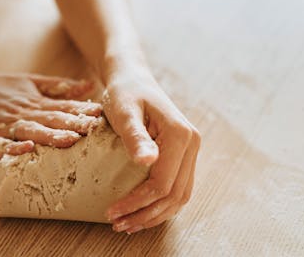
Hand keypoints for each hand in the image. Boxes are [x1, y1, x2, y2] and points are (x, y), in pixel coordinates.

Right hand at [0, 63, 101, 160]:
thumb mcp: (29, 82)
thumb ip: (59, 86)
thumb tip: (90, 85)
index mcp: (34, 102)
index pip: (63, 107)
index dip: (83, 112)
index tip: (105, 115)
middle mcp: (21, 113)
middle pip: (50, 119)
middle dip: (75, 125)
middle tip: (96, 130)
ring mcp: (2, 127)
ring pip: (29, 131)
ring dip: (50, 136)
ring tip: (70, 140)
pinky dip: (12, 148)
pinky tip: (26, 149)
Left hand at [103, 66, 200, 232]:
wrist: (133, 80)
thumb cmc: (125, 93)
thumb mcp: (124, 111)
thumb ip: (135, 136)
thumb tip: (148, 161)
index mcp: (180, 135)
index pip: (162, 182)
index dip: (137, 202)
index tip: (112, 212)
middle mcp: (192, 144)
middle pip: (174, 194)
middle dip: (146, 214)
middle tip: (118, 225)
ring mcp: (190, 150)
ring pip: (180, 196)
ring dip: (155, 214)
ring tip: (129, 224)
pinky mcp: (182, 154)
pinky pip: (177, 187)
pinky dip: (161, 204)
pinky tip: (142, 211)